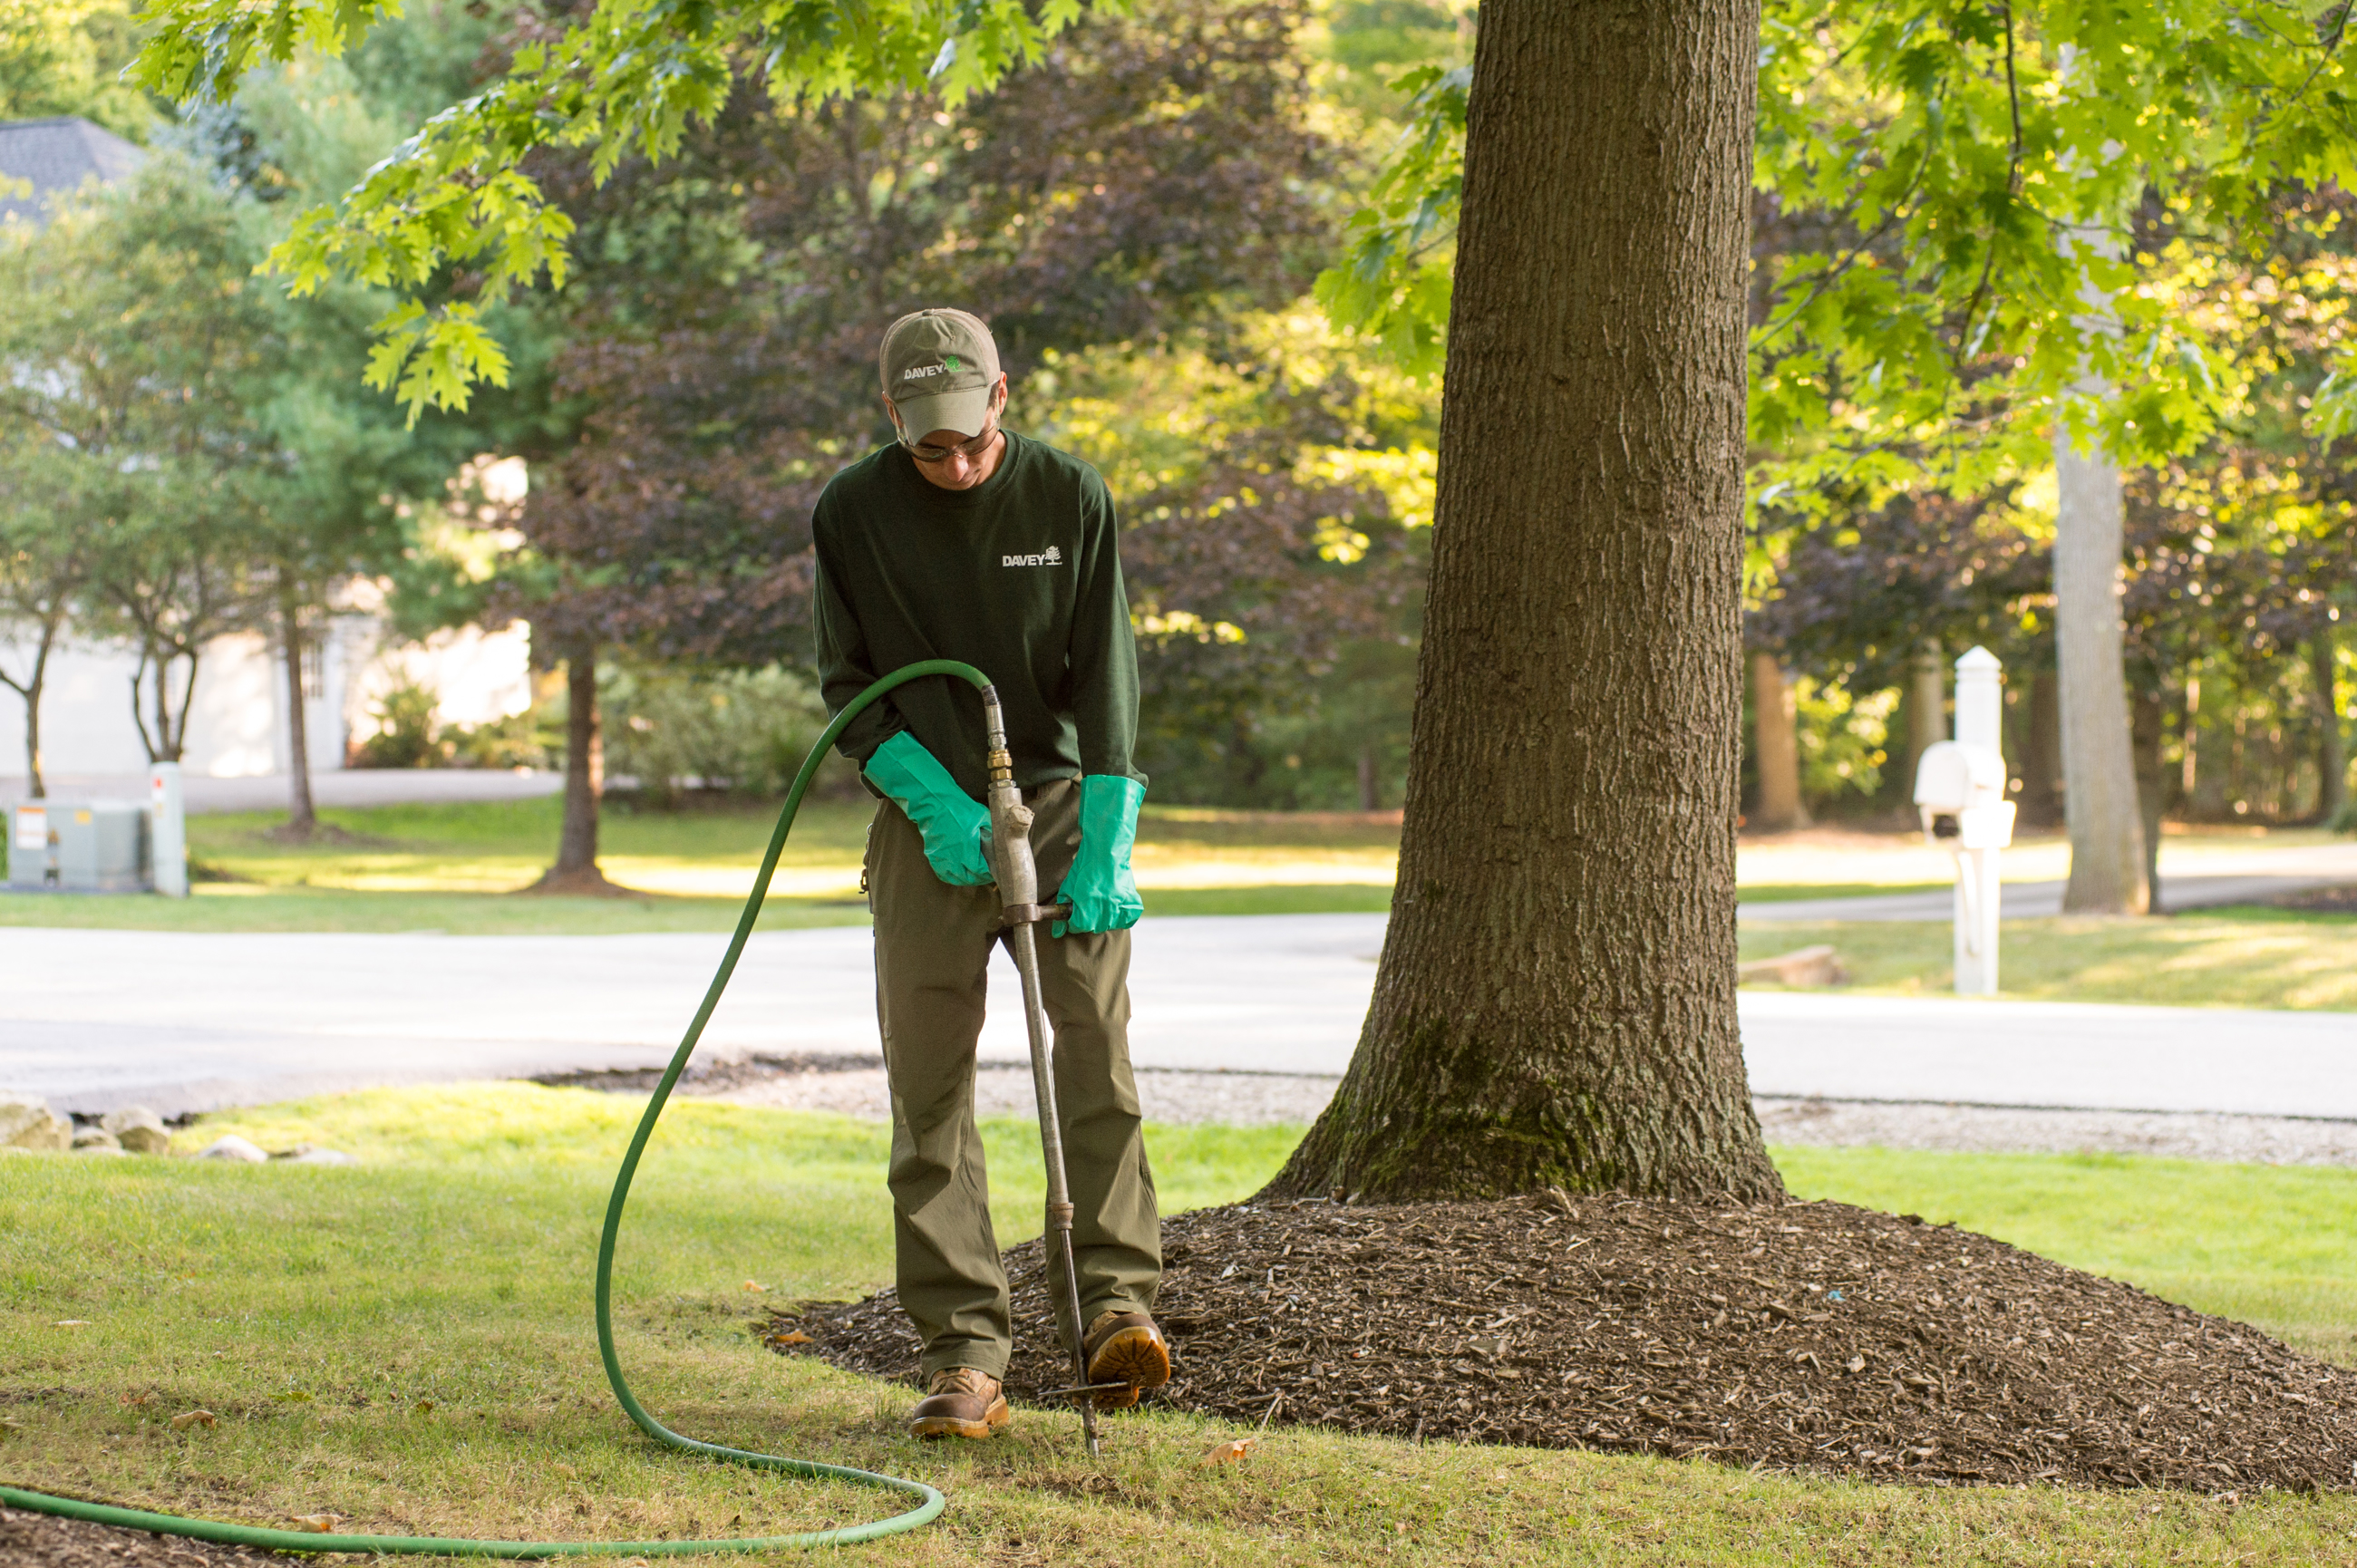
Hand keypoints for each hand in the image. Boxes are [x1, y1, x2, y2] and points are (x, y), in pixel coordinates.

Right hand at [862, 732, 993, 885]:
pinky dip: (952, 876)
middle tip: (986, 874)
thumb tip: (1000, 839)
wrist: (933, 802)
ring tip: (974, 875)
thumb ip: (991, 830)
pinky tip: (958, 873)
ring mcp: (941, 857)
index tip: (994, 872)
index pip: (979, 870)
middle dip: (979, 878)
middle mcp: (953, 856)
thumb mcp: (981, 816)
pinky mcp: (933, 856)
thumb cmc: (957, 807)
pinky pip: (943, 873)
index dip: (988, 873)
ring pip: (955, 878)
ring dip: (966, 879)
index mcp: (967, 847)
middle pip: (968, 878)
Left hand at [1053, 775, 1144, 935]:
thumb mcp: (1068, 888)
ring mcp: (1119, 906)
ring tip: (1100, 902)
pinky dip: (1123, 915)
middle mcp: (1104, 911)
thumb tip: (1056, 933)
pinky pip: (1128, 917)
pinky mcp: (1131, 900)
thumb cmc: (1084, 868)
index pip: (1078, 927)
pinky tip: (1116, 906)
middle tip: (1088, 903)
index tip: (1075, 911)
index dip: (1074, 919)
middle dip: (1088, 918)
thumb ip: (1061, 911)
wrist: (1106, 850)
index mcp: (1086, 910)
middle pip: (1094, 927)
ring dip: (1104, 917)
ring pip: (1110, 924)